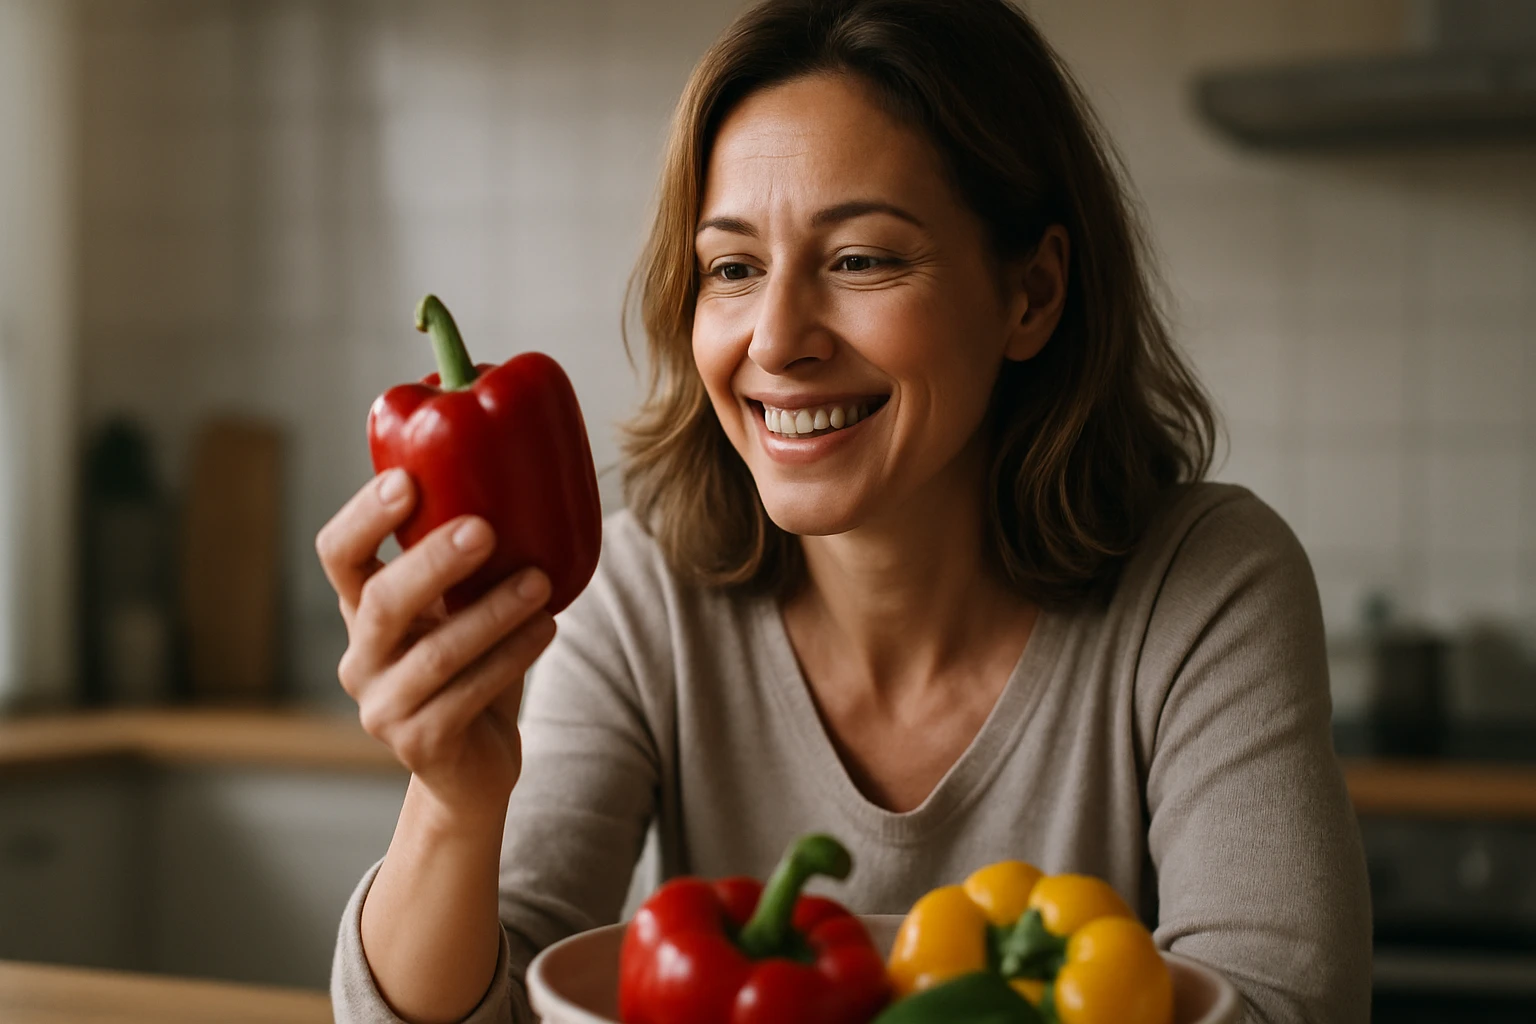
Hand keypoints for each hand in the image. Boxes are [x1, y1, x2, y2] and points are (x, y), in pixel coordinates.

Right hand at [316, 468, 556, 822]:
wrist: (472, 764)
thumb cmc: (474, 664)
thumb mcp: (462, 606)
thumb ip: (471, 559)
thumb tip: (522, 472)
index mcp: (362, 609)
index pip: (338, 554)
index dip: (363, 516)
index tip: (406, 479)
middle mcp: (361, 656)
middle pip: (381, 601)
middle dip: (432, 561)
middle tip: (483, 528)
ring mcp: (383, 705)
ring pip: (435, 653)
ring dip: (491, 613)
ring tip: (539, 582)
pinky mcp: (419, 744)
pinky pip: (467, 695)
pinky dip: (511, 657)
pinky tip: (546, 628)